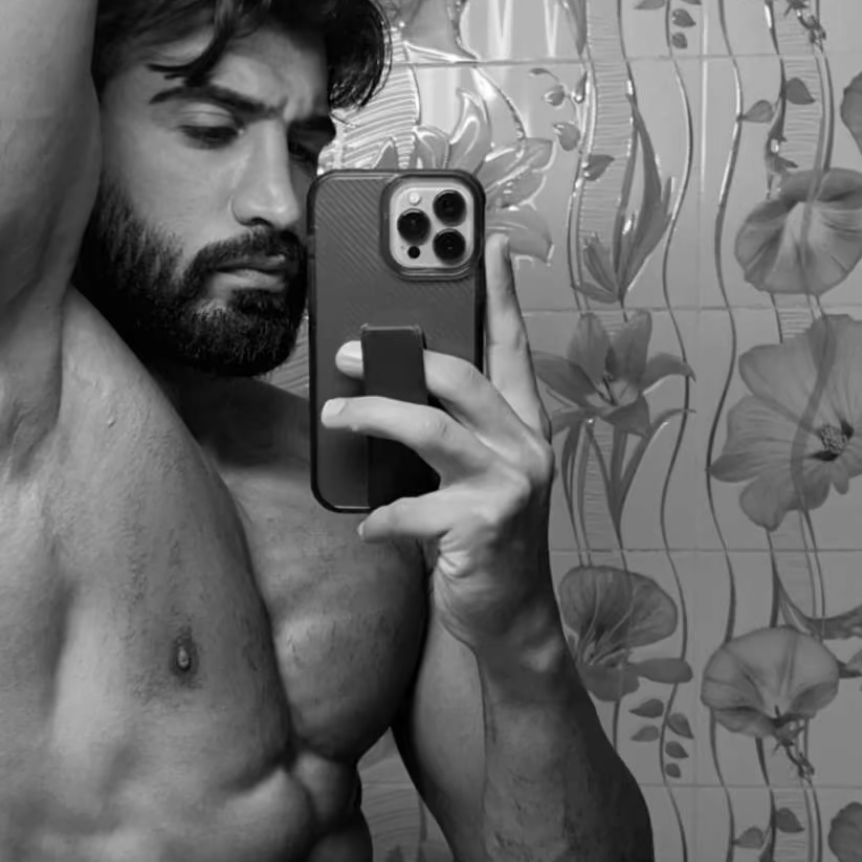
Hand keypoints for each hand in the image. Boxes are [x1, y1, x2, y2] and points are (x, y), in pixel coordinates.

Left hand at [320, 233, 557, 653]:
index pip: (513, 347)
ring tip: (335, 415)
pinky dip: (382, 517)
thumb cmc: (481, 537)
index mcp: (524, 425)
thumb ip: (448, 427)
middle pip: (462, 377)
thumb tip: (384, 380)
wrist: (510, 618)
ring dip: (374, 417)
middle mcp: (526, 448)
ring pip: (432, 430)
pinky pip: (414, 509)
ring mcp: (510, 487)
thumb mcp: (473, 473)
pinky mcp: (484, 529)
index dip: (501, 294)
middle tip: (346, 355)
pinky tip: (366, 525)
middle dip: (399, 359)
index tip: (491, 243)